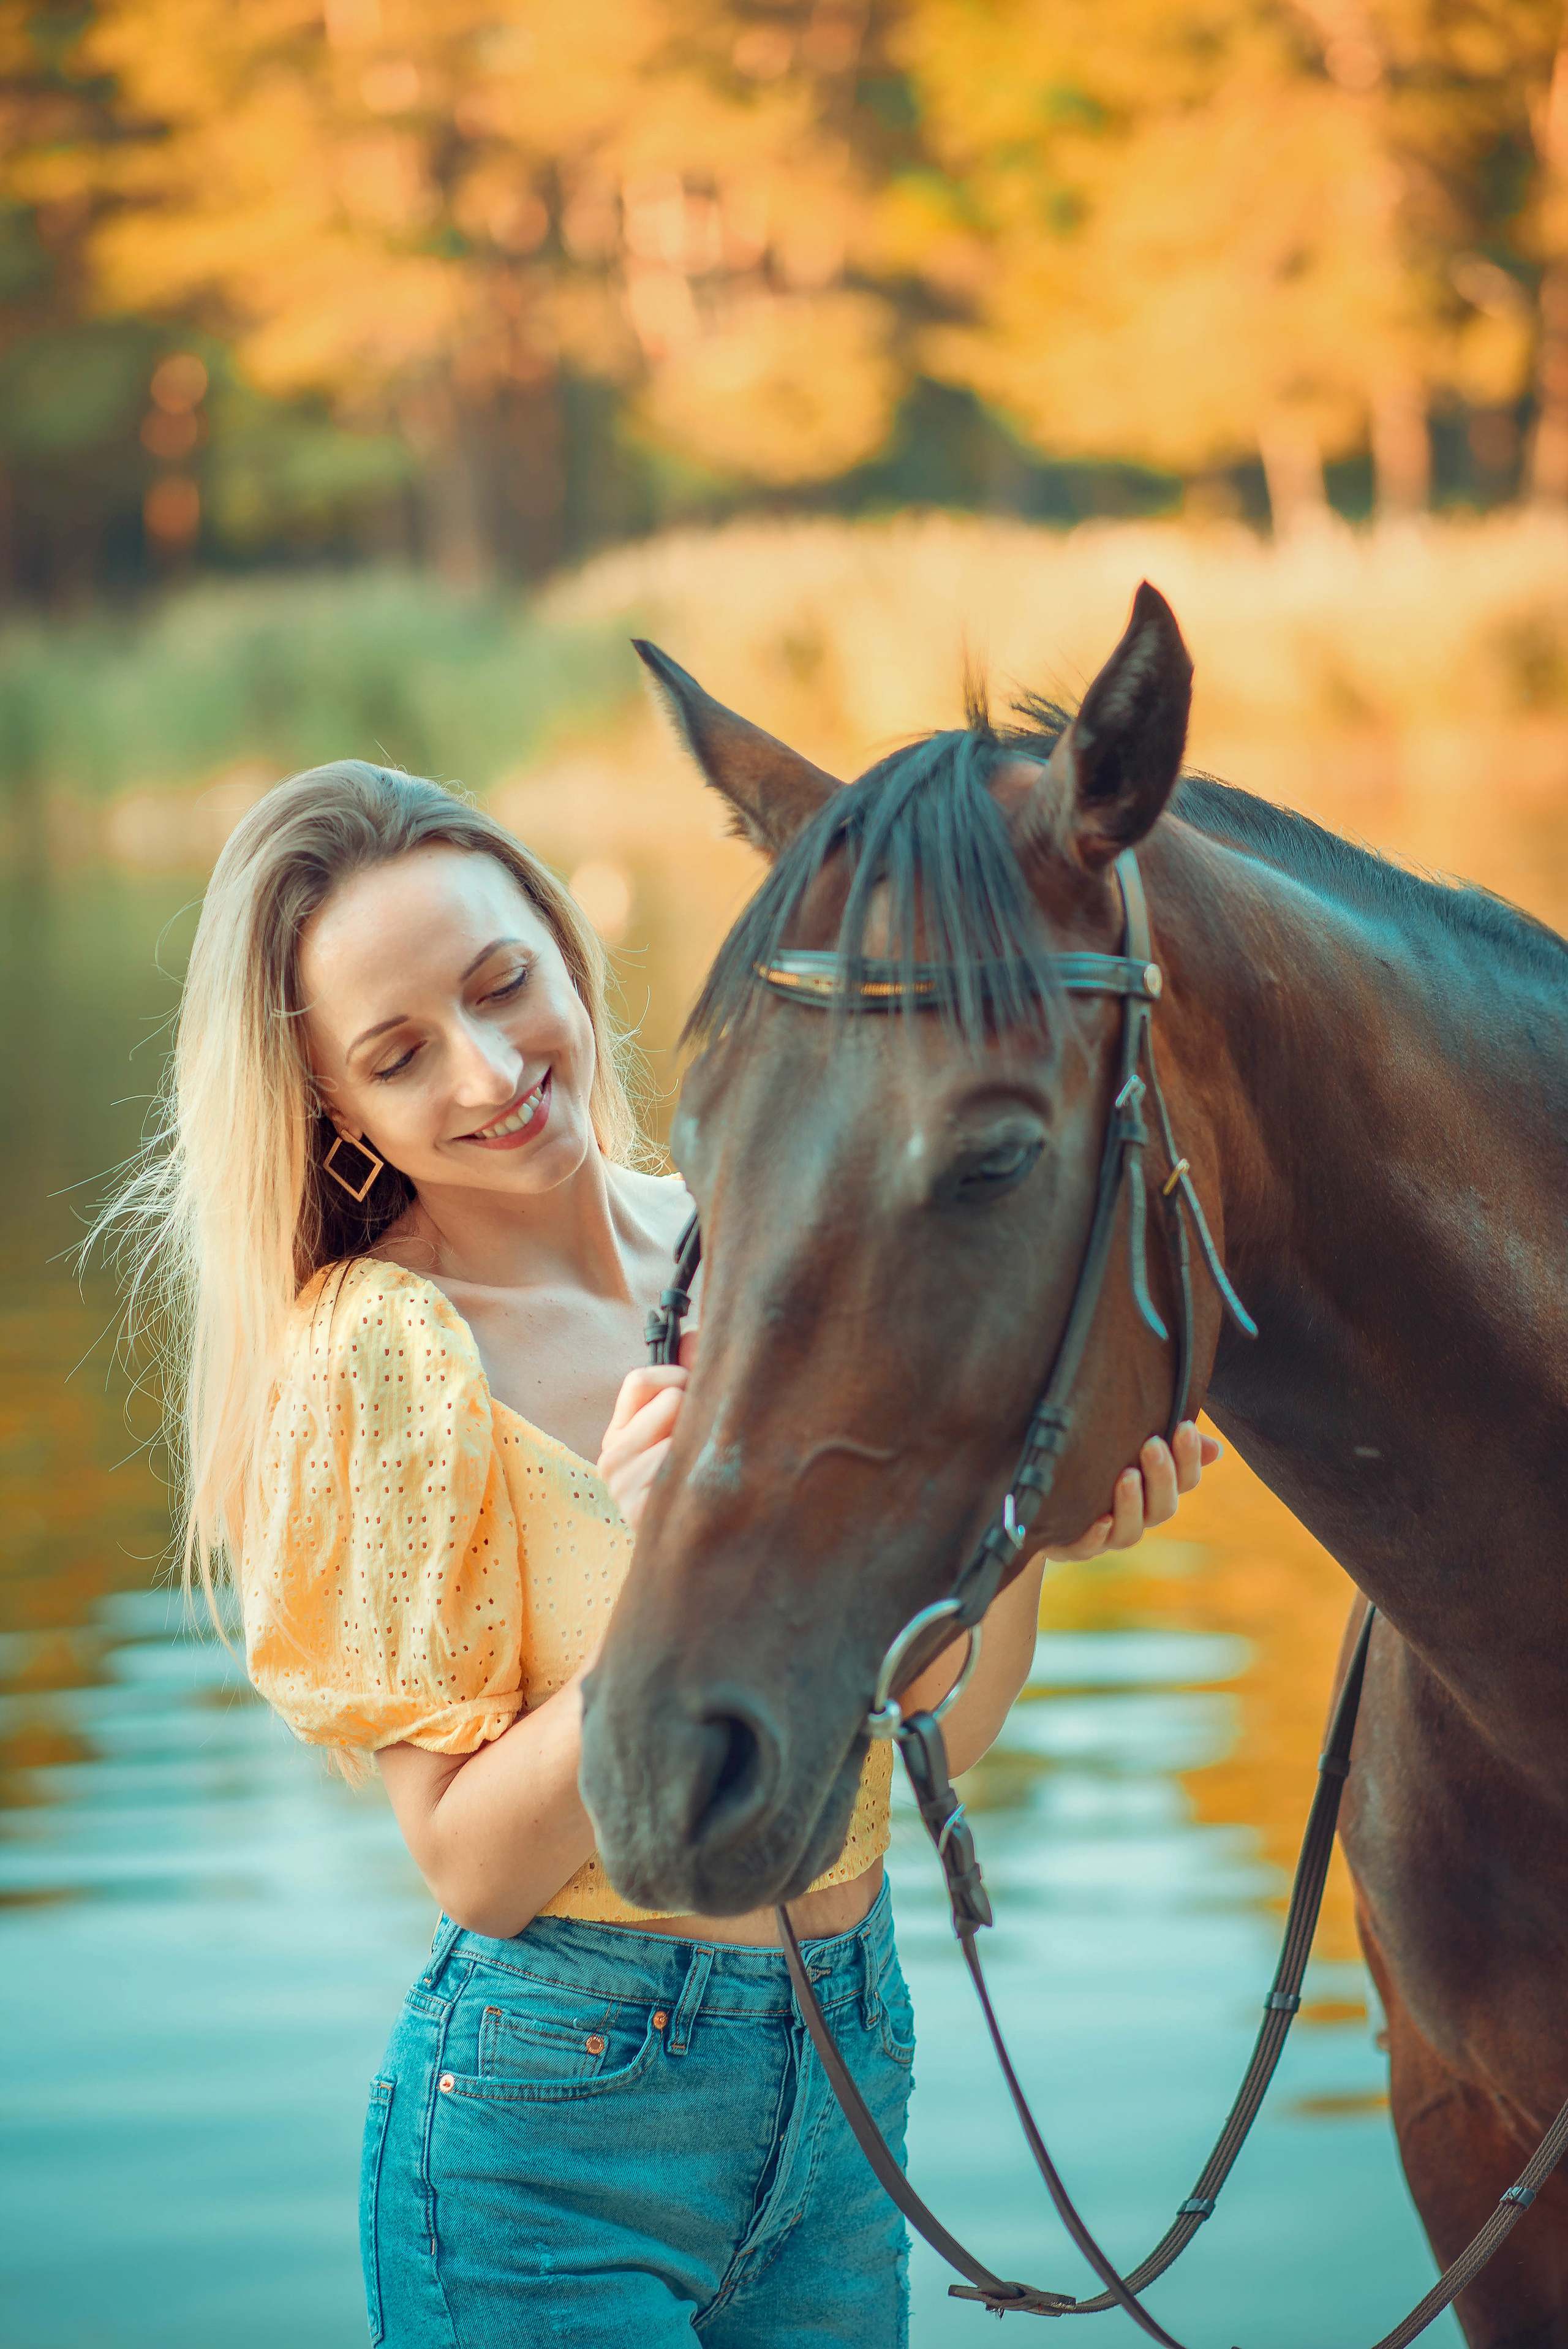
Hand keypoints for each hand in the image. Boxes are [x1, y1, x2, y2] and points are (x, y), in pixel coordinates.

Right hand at [597, 1333, 696, 1527]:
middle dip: (698, 1412)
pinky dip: (697, 1475)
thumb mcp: (687, 1424)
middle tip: (708, 1440)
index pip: (640, 1380)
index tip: (697, 1391)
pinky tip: (700, 1493)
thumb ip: (688, 1374)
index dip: (677, 1375)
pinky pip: (677, 1468)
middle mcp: (611, 1457)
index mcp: (620, 1432)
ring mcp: (621, 1486)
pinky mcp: (636, 1512)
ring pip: (678, 1433)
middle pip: (669, 1399)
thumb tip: (693, 1335)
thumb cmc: (695, 1478)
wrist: (702, 1549)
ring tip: (707, 1470)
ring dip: (702, 1447)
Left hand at [1043, 1420, 1220, 1561]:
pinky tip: (1098, 1520)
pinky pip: (1087, 1548)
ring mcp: (1109, 1536)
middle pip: (1163, 1507)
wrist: (1045, 1498)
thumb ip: (1167, 1444)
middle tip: (1152, 1445)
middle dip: (1161, 1476)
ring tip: (1127, 1476)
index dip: (1189, 1457)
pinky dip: (1094, 1536)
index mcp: (1156, 1493)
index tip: (1183, 1425)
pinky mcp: (1075, 1547)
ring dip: (1130, 1504)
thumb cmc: (1099, 1463)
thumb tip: (1216, 1448)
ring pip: (1130, 1531)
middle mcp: (1139, 1518)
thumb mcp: (1129, 1446)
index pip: (1186, 1481)